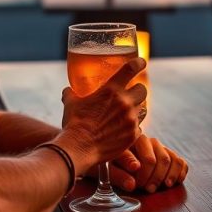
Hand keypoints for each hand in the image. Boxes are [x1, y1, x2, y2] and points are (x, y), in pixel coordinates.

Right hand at [56, 58, 147, 174]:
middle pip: (143, 90)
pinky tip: (123, 131)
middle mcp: (125, 103)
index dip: (139, 63)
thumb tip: (68, 90)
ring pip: (142, 110)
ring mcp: (131, 120)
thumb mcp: (71, 103)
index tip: (142, 62)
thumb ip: (71, 93)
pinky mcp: (132, 136)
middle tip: (132, 94)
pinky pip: (139, 128)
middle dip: (138, 90)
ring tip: (126, 114)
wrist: (79, 148)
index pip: (131, 69)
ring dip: (136, 110)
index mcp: (111, 90)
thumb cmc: (74, 124)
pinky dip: (132, 129)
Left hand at [110, 134, 188, 193]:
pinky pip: (181, 162)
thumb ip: (119, 176)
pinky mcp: (169, 156)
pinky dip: (180, 173)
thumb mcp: (110, 170)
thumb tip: (132, 184)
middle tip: (148, 189)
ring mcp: (161, 148)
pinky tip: (173, 182)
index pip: (148, 159)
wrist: (118, 163)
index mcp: (135, 140)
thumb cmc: (112, 165)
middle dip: (157, 177)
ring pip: (173, 160)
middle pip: (163, 160)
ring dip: (170, 176)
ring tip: (162, 187)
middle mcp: (151, 141)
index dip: (145, 175)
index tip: (138, 185)